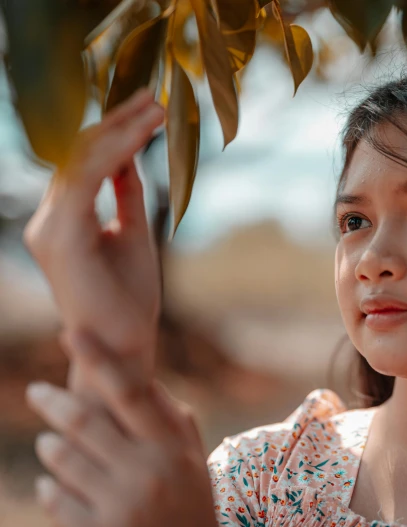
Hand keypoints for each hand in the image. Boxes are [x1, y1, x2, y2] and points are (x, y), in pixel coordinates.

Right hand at [23, 88, 164, 386]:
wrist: (124, 346)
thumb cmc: (129, 297)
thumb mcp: (132, 233)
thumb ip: (125, 195)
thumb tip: (128, 158)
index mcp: (63, 220)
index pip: (83, 163)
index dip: (114, 132)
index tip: (148, 110)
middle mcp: (47, 220)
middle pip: (78, 154)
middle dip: (117, 122)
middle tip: (154, 98)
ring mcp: (49, 228)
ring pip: (80, 160)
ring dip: (120, 130)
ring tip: (156, 109)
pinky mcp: (61, 238)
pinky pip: (86, 180)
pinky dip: (116, 152)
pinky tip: (143, 133)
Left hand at [25, 330, 218, 526]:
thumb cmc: (190, 503)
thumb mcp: (191, 458)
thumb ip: (169, 418)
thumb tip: (140, 377)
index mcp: (171, 447)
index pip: (130, 392)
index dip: (99, 359)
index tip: (72, 333)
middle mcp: (147, 472)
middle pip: (84, 421)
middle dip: (52, 401)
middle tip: (36, 391)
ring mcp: (120, 506)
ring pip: (61, 460)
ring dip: (50, 446)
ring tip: (48, 443)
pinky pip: (54, 499)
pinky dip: (48, 487)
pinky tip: (51, 484)